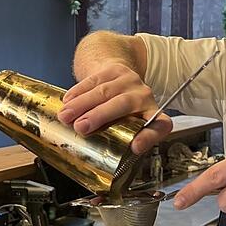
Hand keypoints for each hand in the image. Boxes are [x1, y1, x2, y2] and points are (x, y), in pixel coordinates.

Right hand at [57, 62, 172, 154]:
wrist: (119, 80)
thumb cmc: (122, 112)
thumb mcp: (127, 127)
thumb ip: (119, 138)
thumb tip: (96, 155)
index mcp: (154, 116)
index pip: (159, 127)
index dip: (147, 138)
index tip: (135, 147)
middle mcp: (145, 97)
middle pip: (124, 104)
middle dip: (99, 116)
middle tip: (80, 128)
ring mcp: (130, 80)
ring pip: (104, 91)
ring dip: (82, 104)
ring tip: (66, 116)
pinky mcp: (115, 70)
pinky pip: (94, 80)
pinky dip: (78, 92)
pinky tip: (67, 101)